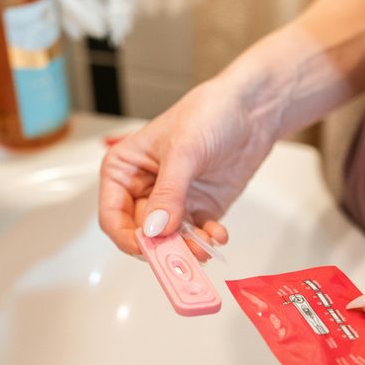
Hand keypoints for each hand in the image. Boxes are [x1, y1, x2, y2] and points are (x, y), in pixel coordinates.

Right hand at [99, 77, 273, 258]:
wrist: (251, 110)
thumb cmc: (208, 113)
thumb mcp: (183, 151)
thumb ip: (168, 193)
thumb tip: (155, 228)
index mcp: (125, 170)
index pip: (112, 216)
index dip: (127, 237)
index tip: (147, 248)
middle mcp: (144, 189)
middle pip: (142, 234)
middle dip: (162, 247)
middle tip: (181, 255)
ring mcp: (172, 201)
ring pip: (169, 240)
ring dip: (186, 249)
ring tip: (204, 246)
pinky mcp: (199, 208)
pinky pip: (196, 235)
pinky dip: (206, 240)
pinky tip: (218, 234)